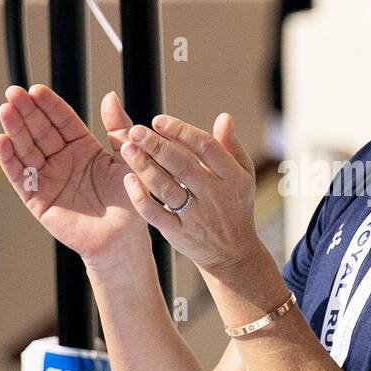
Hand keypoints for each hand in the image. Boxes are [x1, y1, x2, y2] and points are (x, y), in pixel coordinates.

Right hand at [0, 85, 149, 268]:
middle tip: (13, 92)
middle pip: (40, 131)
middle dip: (26, 112)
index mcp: (82, 147)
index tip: (36, 89)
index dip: (49, 106)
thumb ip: (118, 128)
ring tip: (5, 110)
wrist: (123, 237)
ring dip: (14, 130)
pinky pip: (20, 177)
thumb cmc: (129, 199)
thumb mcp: (126, 158)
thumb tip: (110, 95)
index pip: (62, 121)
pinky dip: (10, 160)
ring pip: (27, 149)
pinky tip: (2, 141)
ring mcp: (48, 178)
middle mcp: (62, 160)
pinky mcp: (37, 199)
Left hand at [112, 111, 265, 274]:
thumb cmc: (235, 205)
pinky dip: (141, 197)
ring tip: (127, 148)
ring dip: (145, 167)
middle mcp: (214, 195)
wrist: (232, 253)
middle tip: (135, 130)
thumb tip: (224, 117)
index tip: (158, 120)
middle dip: (157, 145)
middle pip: (183, 165)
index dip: (181, 131)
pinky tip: (128, 180)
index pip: (206, 147)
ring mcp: (196, 216)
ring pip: (166, 188)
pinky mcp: (179, 234)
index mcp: (232, 177)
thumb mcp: (243, 175)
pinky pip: (156, 214)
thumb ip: (230, 146)